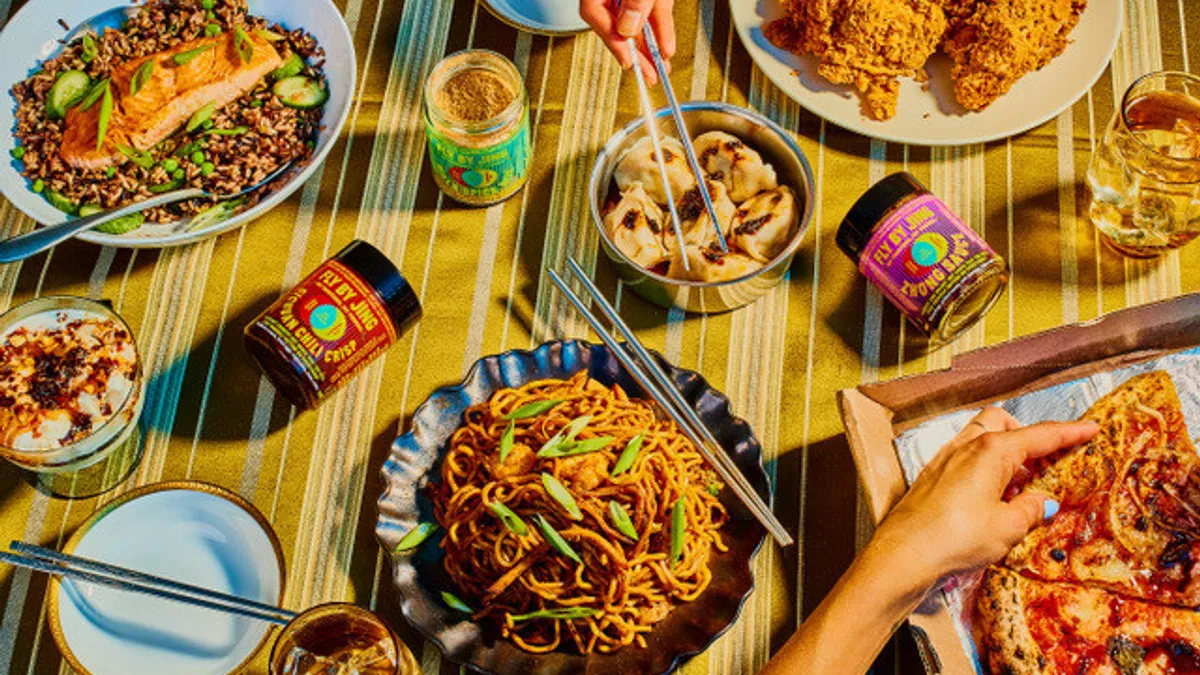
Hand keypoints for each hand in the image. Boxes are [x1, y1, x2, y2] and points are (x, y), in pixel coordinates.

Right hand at [579, 0, 675, 83]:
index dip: (611, 40)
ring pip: (637, 21)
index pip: (593, 12)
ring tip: (660, 67)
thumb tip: (628, 28)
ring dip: (650, 46)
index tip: (627, 60)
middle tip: (648, 75)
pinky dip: (660, 29)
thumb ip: (635, 0)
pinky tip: (666, 46)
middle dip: (636, 53)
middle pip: (616, 24)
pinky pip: (651, 11)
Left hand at [870, 408, 1098, 590]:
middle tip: (1047, 463)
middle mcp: (966, 446)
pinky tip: (990, 496)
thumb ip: (1031, 509)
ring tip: (1020, 485)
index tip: (1090, 429)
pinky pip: (964, 457)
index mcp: (991, 451)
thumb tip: (1042, 501)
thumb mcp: (1008, 527)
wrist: (905, 552)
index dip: (1069, 432)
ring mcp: (945, 458)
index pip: (1040, 435)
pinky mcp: (932, 474)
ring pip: (981, 438)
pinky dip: (984, 467)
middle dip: (1027, 436)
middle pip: (1004, 423)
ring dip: (1004, 453)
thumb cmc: (955, 537)